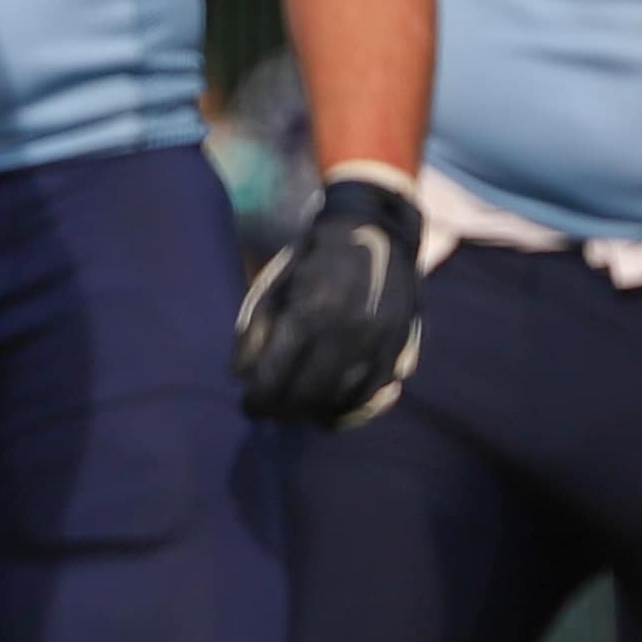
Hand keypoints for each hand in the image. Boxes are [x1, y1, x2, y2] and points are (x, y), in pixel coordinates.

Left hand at [232, 165, 423, 427]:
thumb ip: (255, 329)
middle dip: (283, 409)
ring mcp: (379, 341)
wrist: (375, 227)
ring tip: (296, 411)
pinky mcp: (400, 345)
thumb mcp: (275, 283)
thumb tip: (240, 376)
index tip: (249, 408)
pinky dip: (350, 409)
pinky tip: (329, 411)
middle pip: (308, 394)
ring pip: (342, 399)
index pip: (276, 376)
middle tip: (270, 413)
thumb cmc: (315, 256)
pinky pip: (374, 393)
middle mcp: (348, 331)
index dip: (258, 400)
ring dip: (313, 412)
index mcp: (310, 311)